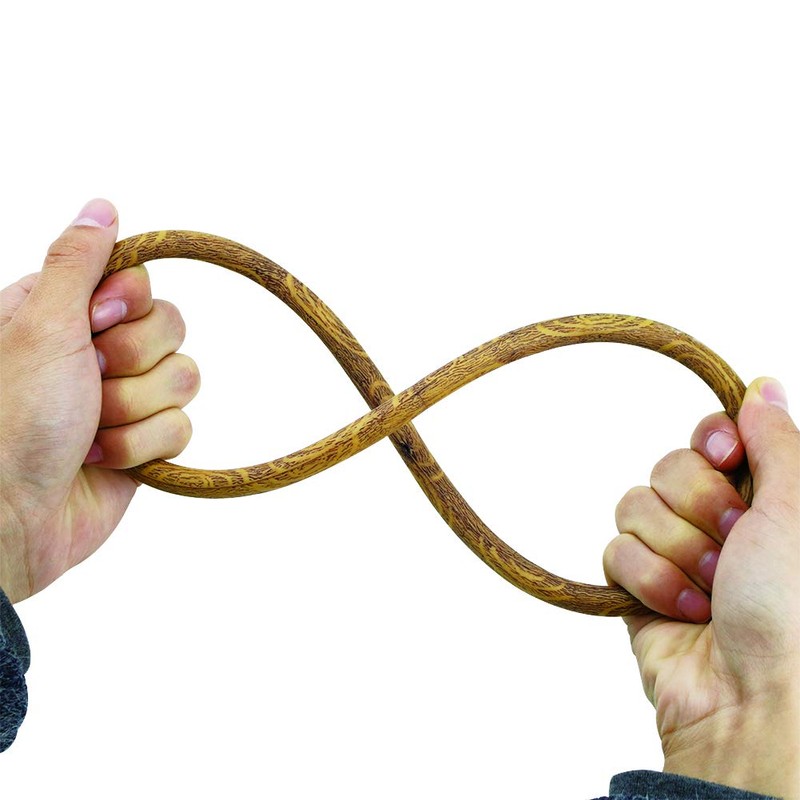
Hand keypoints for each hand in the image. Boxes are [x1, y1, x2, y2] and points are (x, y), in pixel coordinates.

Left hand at [0, 200, 198, 602]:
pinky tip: (101, 459)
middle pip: (170, 328)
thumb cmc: (12, 419)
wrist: (14, 517)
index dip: (128, 304)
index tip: (96, 323)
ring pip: (183, 378)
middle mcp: (96, 351)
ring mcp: (123, 397)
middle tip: (88, 382)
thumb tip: (102, 205)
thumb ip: (78, 262)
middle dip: (133, 363)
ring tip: (89, 431)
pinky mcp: (144, 441)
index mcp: (65, 313)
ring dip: (135, 409)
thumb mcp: (42, 325)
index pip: (138, 282)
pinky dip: (142, 445)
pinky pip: (182, 426)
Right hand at [604, 378, 798, 798]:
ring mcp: (677, 552)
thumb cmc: (793, 610)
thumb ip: (775, 438)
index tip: (723, 456)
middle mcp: (720, 520)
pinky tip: (684, 611)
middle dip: (698, 509)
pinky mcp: (639, 584)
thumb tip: (762, 384)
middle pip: (669, 466)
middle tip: (734, 547)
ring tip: (712, 591)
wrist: (754, 700)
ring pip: (636, 506)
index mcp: (765, 497)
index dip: (711, 441)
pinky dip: (649, 581)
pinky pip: (615, 549)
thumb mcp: (798, 508)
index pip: (714, 433)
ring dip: (676, 551)